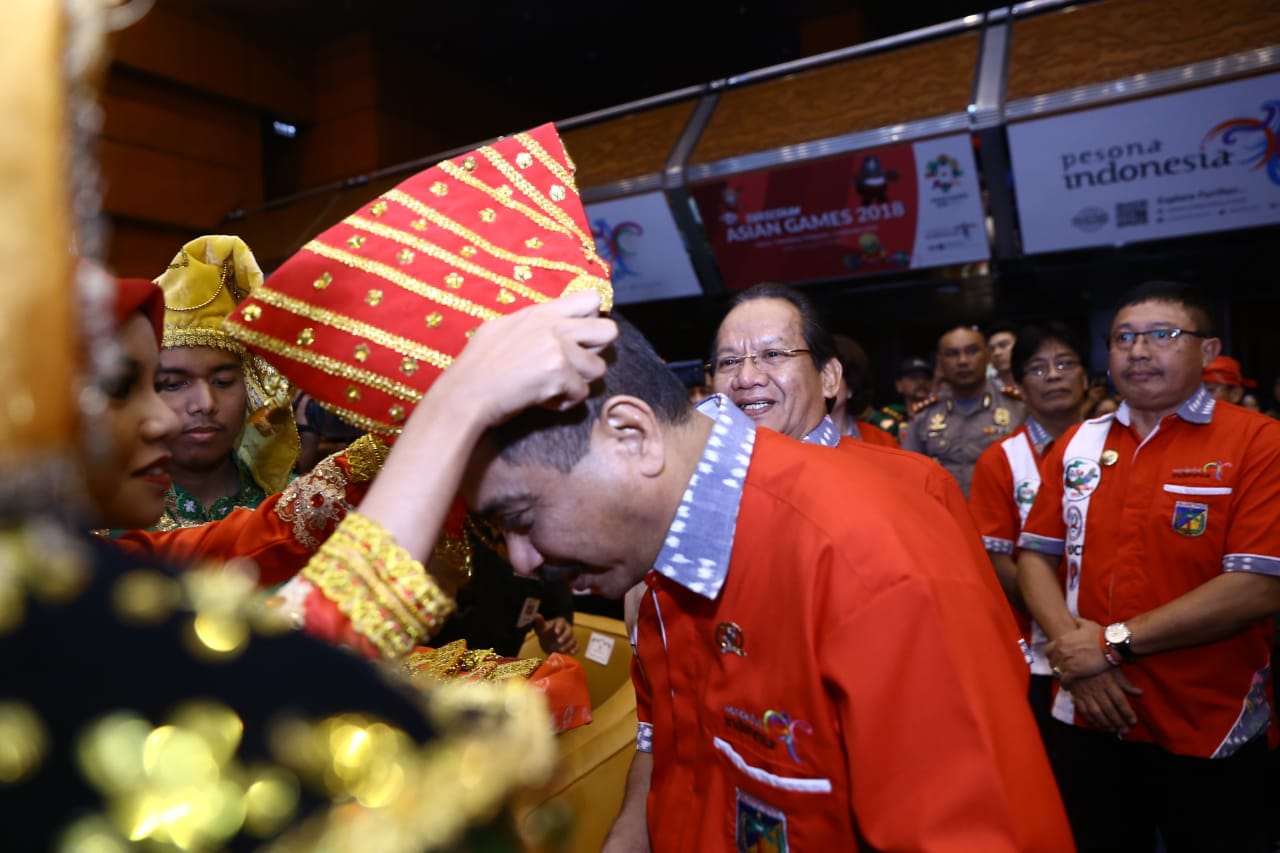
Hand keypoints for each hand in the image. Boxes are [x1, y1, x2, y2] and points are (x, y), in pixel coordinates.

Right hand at [426, 290, 616, 429]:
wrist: (464, 394)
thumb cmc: (477, 368)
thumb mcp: (502, 329)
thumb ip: (535, 325)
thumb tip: (557, 325)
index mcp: (541, 312)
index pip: (592, 299)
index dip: (592, 320)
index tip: (579, 338)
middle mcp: (553, 325)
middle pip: (609, 331)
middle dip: (596, 352)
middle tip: (574, 366)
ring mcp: (558, 348)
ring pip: (598, 368)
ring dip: (579, 382)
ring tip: (553, 387)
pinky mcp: (559, 373)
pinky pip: (581, 393)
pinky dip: (564, 402)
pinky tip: (543, 400)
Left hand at [533, 614, 577, 654]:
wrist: (548, 641)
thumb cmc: (546, 632)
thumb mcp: (541, 627)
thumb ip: (540, 622)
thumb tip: (536, 615)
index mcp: (560, 622)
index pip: (561, 623)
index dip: (559, 627)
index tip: (556, 632)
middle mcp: (567, 629)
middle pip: (569, 631)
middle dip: (565, 637)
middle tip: (559, 642)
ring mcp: (570, 637)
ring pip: (572, 640)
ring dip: (568, 645)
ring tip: (561, 650)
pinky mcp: (572, 645)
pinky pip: (576, 646)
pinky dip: (575, 649)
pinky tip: (572, 652)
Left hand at [1046, 618, 1109, 682]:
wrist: (1110, 645)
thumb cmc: (1100, 635)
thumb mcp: (1087, 625)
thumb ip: (1078, 622)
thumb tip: (1074, 619)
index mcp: (1062, 640)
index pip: (1048, 651)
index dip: (1052, 656)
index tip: (1057, 659)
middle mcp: (1061, 651)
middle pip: (1052, 662)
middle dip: (1056, 667)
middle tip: (1061, 670)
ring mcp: (1067, 661)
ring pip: (1057, 672)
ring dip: (1060, 675)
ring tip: (1065, 679)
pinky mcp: (1074, 671)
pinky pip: (1064, 680)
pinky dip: (1065, 684)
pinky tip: (1068, 686)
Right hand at [1061, 668, 1141, 735]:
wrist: (1074, 657)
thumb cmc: (1097, 663)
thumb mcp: (1113, 669)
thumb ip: (1125, 683)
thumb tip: (1140, 693)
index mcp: (1107, 682)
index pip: (1119, 700)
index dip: (1127, 712)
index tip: (1133, 721)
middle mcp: (1096, 689)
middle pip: (1109, 708)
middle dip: (1118, 721)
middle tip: (1125, 730)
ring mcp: (1085, 693)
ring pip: (1096, 712)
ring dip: (1105, 723)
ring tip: (1113, 730)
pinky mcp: (1076, 695)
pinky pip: (1083, 710)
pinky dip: (1091, 719)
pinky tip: (1098, 725)